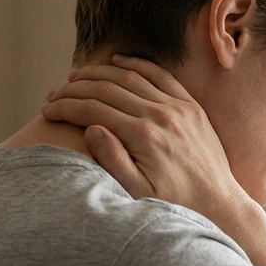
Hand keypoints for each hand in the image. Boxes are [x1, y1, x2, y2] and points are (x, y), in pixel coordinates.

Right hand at [40, 55, 252, 223]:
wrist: (218, 203)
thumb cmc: (175, 204)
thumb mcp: (139, 192)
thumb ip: (114, 161)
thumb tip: (91, 129)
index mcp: (143, 137)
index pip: (93, 110)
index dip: (65, 108)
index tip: (46, 110)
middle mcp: (160, 115)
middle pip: (107, 89)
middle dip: (75, 89)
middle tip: (54, 94)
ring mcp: (177, 107)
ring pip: (130, 77)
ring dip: (99, 73)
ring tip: (76, 76)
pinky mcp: (190, 106)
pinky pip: (160, 75)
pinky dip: (136, 64)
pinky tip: (117, 61)